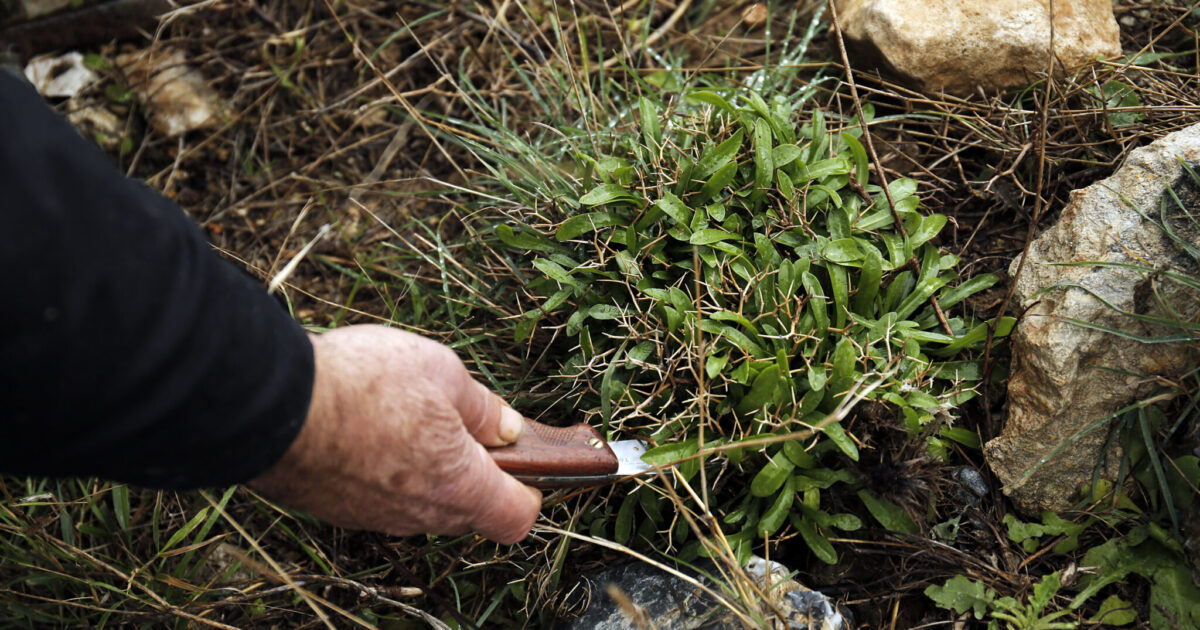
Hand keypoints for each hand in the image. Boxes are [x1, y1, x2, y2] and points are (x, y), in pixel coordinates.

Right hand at [249, 324, 541, 542]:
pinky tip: (368, 424)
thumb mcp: (444, 372)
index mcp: (461, 487)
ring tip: (406, 411)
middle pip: (469, 507)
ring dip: (426, 466)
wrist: (272, 405)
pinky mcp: (337, 509)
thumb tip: (506, 427)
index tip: (526, 457)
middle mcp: (421, 516)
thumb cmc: (365, 385)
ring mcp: (375, 517)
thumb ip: (482, 407)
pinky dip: (385, 468)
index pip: (517, 517)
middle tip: (461, 419)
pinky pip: (379, 496)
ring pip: (421, 501)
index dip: (531, 489)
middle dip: (475, 469)